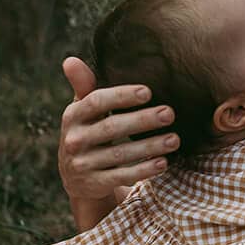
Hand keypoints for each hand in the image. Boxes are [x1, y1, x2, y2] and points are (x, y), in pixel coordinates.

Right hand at [58, 58, 178, 228]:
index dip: (121, 96)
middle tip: (170, 113)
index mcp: (72, 116)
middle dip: (143, 120)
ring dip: (150, 147)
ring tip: (174, 139)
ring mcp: (82, 164)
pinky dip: (144, 170)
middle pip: (111, 128)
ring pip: (120, 154)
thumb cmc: (88, 130)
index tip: (148, 92)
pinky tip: (163, 162)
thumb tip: (70, 60)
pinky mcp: (94, 184)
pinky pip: (122, 176)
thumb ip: (84, 85)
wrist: (75, 176)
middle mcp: (74, 140)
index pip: (96, 102)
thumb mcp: (83, 110)